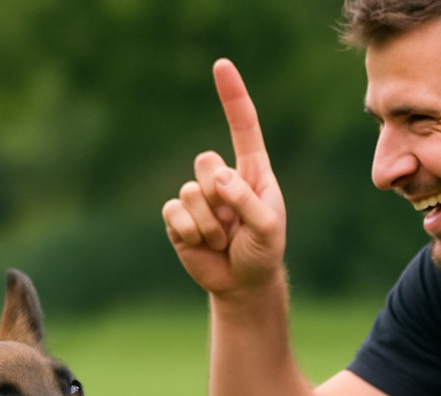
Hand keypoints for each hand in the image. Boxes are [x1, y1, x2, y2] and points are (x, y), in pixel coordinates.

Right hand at [162, 59, 286, 297]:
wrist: (242, 285)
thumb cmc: (262, 252)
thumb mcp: (268, 227)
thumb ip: (247, 200)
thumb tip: (216, 178)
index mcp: (251, 171)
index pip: (243, 127)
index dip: (232, 96)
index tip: (221, 66)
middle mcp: (222, 179)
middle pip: (205, 162)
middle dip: (218, 195)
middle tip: (233, 224)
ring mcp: (198, 199)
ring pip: (189, 192)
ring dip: (208, 224)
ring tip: (222, 241)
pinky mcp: (179, 221)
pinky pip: (173, 213)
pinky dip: (190, 232)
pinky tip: (202, 245)